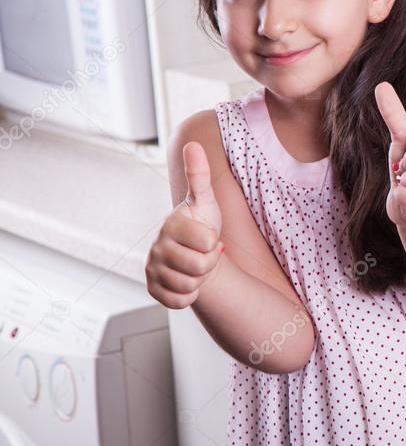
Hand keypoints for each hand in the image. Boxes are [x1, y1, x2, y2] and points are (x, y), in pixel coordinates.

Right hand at [145, 142, 224, 308]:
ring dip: (200, 279)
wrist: (196, 254)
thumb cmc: (202, 225)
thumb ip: (199, 174)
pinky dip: (190, 295)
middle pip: (199, 267)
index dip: (214, 243)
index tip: (207, 236)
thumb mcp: (206, 200)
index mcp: (171, 224)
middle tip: (203, 253)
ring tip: (196, 265)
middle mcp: (156, 247)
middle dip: (209, 263)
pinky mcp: (153, 290)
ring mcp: (152, 269)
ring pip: (190, 285)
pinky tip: (187, 280)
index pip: (207, 243)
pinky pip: (179, 301)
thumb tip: (192, 144)